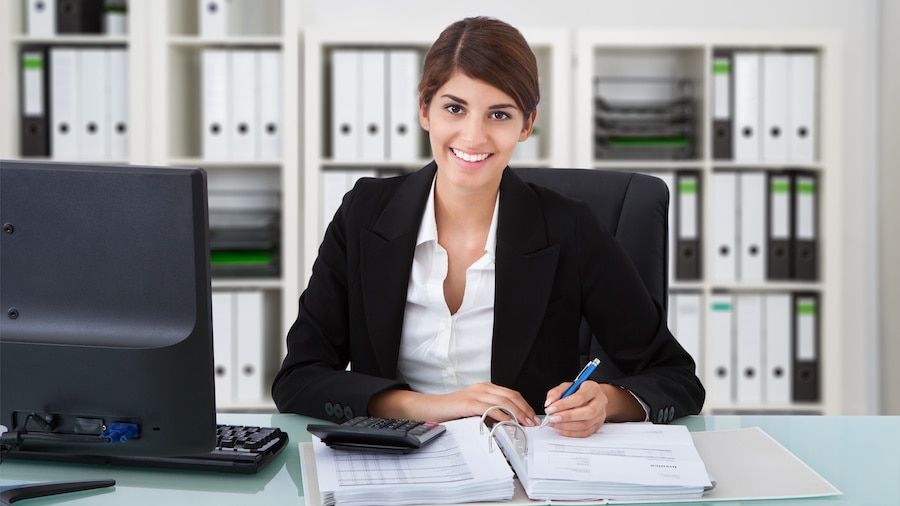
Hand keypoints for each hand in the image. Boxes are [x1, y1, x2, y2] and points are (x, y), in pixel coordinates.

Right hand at [369, 382, 539, 426]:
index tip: (532, 417)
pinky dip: (503, 416)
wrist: (428, 409)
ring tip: (526, 424)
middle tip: (533, 422)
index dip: (524, 405)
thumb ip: (489, 414)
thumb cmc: (450, 412)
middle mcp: (482, 388)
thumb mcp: (474, 411)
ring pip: (504, 401)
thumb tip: (508, 424)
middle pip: (511, 396)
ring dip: (518, 413)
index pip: (511, 394)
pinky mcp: (469, 402)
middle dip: (525, 410)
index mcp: (485, 388)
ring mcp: (476, 394)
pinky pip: (491, 408)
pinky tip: (509, 423)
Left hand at [541, 380, 607, 436]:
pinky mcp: (598, 425)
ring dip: (566, 426)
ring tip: (553, 424)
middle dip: (567, 417)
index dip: (564, 404)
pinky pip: (585, 433)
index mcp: (592, 388)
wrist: (592, 397)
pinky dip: (571, 432)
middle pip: (587, 412)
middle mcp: (600, 401)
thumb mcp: (566, 386)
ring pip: (585, 424)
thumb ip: (556, 392)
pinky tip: (560, 429)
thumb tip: (549, 403)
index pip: (580, 397)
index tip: (551, 408)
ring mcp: (600, 415)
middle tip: (552, 418)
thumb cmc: (579, 391)